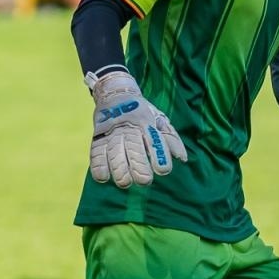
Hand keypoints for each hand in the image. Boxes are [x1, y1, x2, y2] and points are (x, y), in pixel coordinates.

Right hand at [87, 71, 187, 187]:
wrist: (116, 95)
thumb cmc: (143, 114)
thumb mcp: (160, 121)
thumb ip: (171, 139)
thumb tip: (182, 158)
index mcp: (147, 125)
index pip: (155, 141)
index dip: (159, 157)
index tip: (163, 171)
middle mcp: (130, 129)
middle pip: (134, 149)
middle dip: (139, 166)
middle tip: (145, 181)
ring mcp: (112, 133)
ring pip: (114, 152)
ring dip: (119, 170)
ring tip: (125, 182)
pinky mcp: (97, 138)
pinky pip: (96, 153)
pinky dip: (99, 167)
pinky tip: (104, 178)